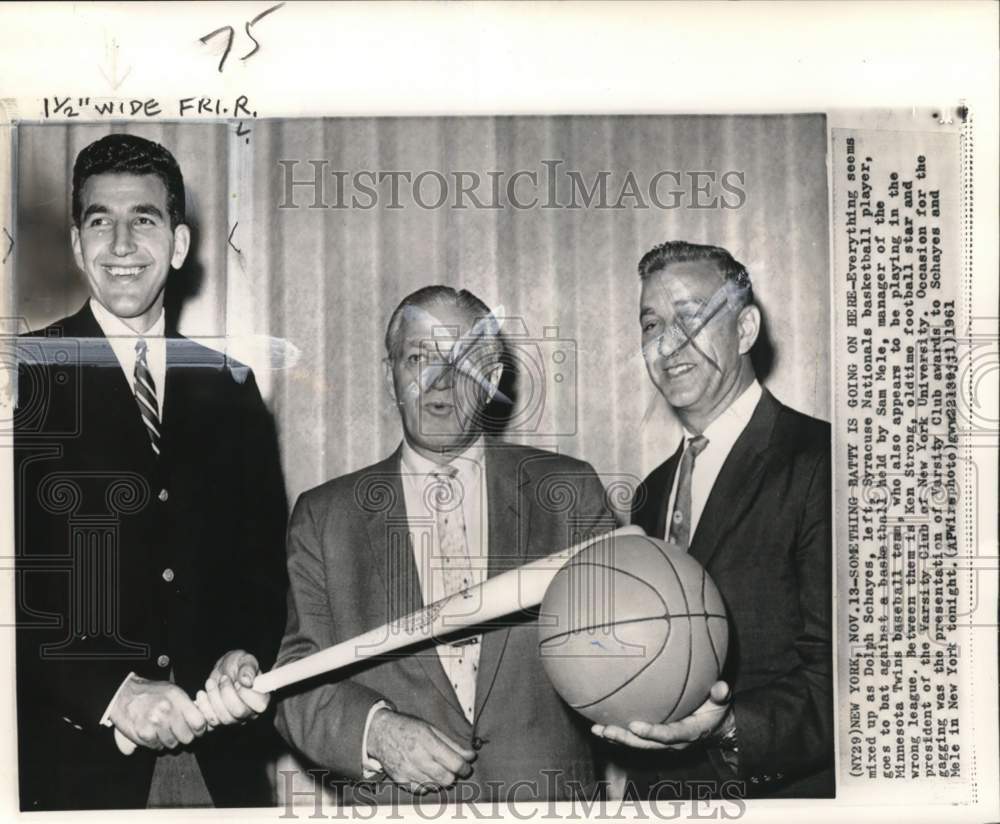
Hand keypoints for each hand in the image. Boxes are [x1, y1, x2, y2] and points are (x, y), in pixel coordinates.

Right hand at [109, 675, 208, 750]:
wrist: (123, 694)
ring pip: (172, 744)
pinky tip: (153, 733)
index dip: (200, 729)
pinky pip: (157, 747)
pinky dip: (156, 743)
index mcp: (177, 698)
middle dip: (185, 736)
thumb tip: (202, 721)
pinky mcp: (143, 734)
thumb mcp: (173, 691)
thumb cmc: (151, 693)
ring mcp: (155, 723)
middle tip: (179, 730)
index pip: (198, 722)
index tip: (197, 729)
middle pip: (187, 737)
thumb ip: (187, 705)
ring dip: (170, 740)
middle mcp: (167, 711)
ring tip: (164, 729)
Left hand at [201, 649, 268, 726]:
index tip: (237, 681)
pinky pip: (210, 721)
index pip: (259, 705)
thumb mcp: (244, 659)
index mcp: (261, 698)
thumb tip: (247, 682)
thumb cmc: (237, 664)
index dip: (246, 693)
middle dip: (226, 693)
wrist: (221, 670)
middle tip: (223, 678)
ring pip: (223, 717)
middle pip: (239, 712)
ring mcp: (234, 720)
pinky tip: (202, 694)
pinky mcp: (219, 722)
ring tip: (211, 682)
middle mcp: (250, 713)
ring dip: (213, 697)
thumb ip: (248, 668)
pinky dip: (203, 706)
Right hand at [367, 709, 475, 792]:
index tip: (466, 766)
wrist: (380, 732)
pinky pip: (420, 790)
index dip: (464, 767)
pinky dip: (427, 785)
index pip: (454, 763)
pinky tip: (426, 774)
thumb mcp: (431, 728)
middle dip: (454, 775)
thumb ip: (452, 744)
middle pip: (446, 778)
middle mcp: (417, 757)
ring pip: (435, 786)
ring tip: (438, 769)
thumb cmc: (408, 728)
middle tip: (453, 768)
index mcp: (427, 741)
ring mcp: (408, 770)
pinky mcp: (400, 780)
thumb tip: (470, 756)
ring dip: (441, 780)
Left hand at [592, 681, 731, 750]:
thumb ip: (721, 695)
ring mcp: (663, 743)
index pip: (669, 735)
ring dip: (617, 738)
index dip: (652, 732)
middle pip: (646, 744)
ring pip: (638, 744)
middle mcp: (673, 742)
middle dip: (626, 739)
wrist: (715, 728)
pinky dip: (619, 734)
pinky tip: (602, 724)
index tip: (635, 726)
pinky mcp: (656, 739)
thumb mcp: (722, 703)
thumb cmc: (716, 711)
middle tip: (607, 730)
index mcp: (689, 733)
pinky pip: (636, 739)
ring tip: (597, 729)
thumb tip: (721, 687)